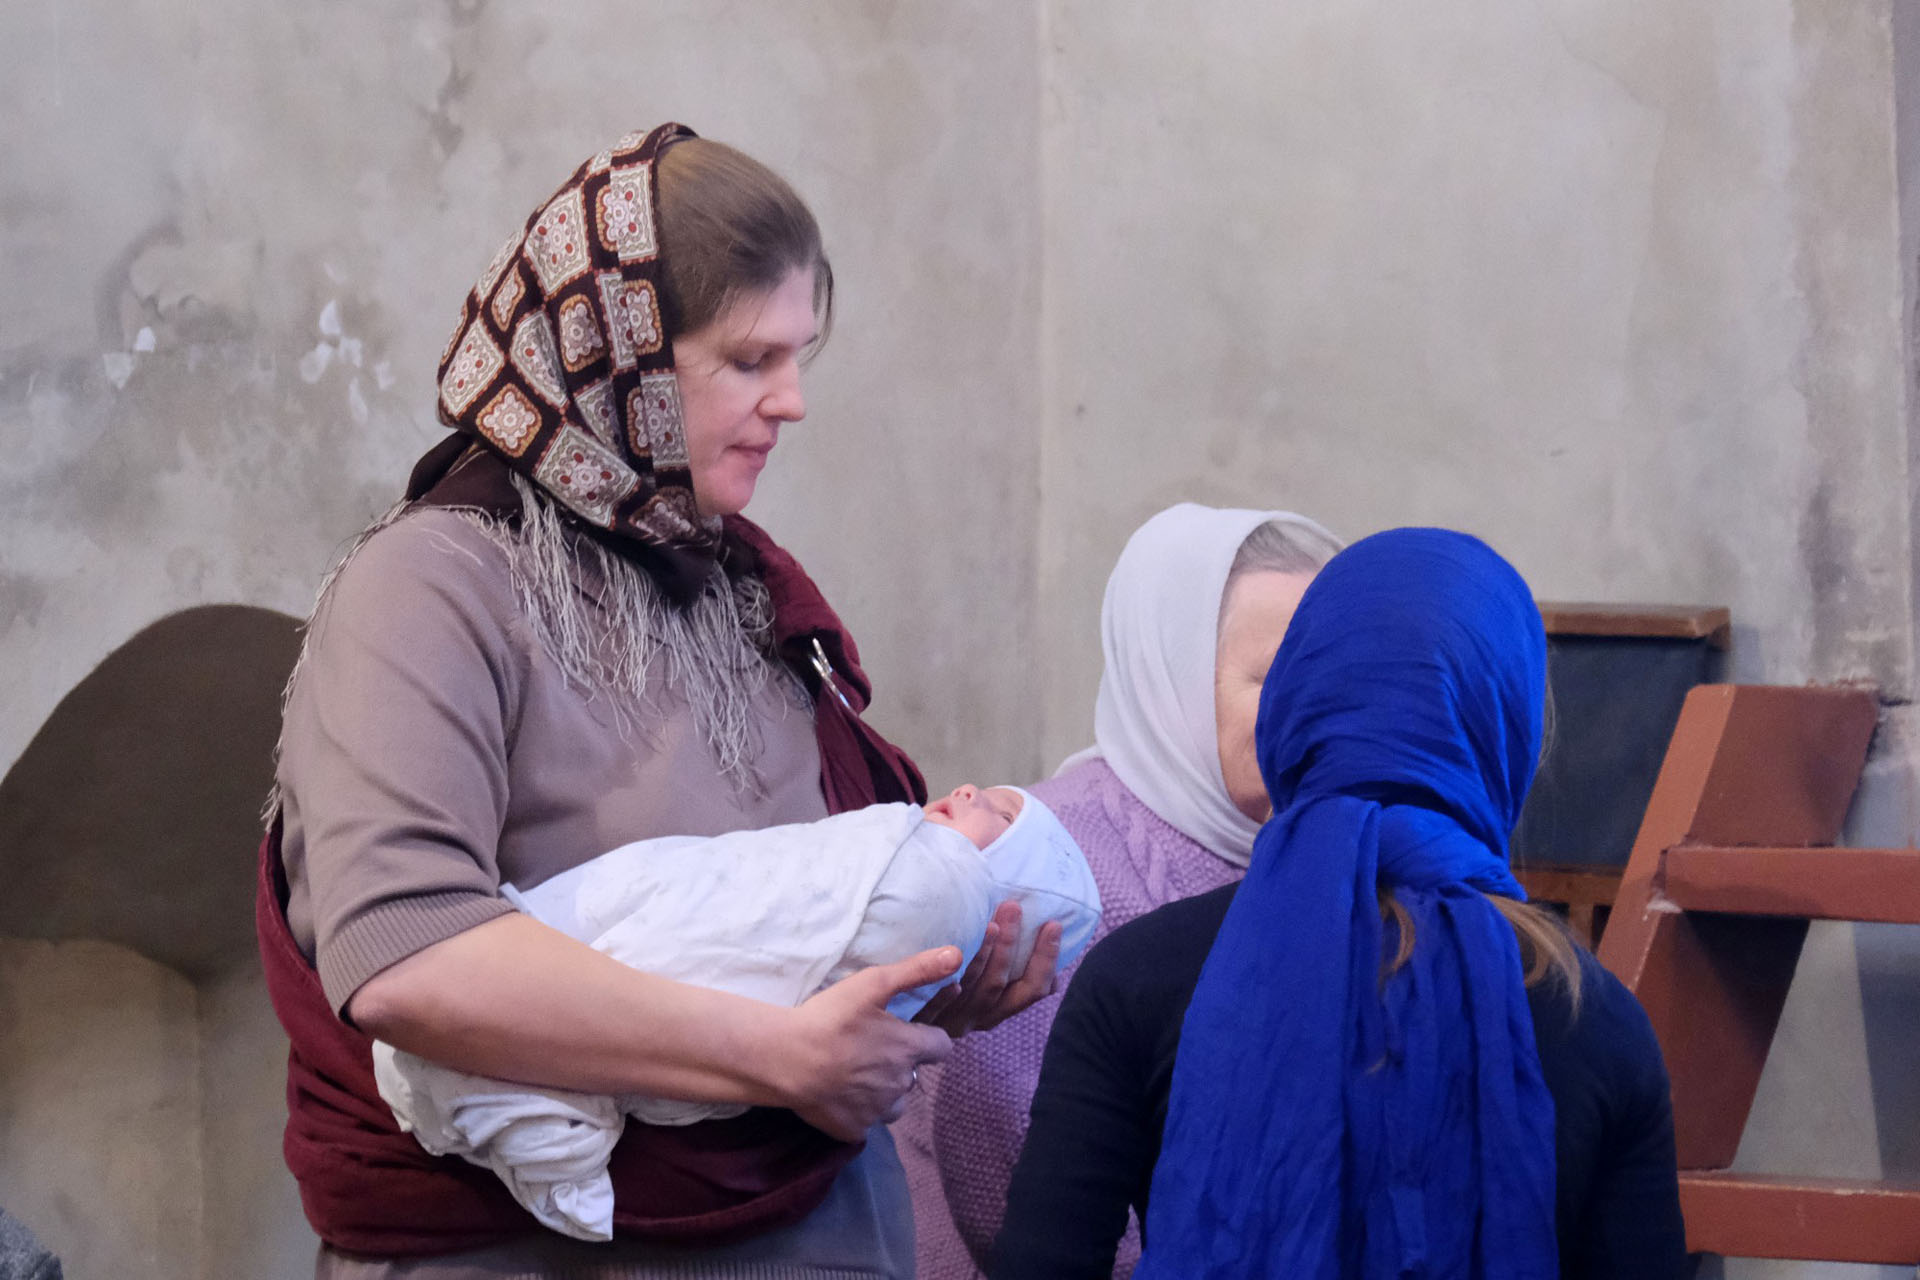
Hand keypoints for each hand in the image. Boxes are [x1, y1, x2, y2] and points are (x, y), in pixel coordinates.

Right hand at [780, 946, 960, 1140]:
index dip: (928, 1038)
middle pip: (913, 1075)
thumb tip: (956, 955)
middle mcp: (901, 1084)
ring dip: (882, 1091)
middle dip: (899, 1064)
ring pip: (893, 1103)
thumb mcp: (873, 983)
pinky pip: (865, 1122)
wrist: (785, 1059)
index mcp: (909, 1049)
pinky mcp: (854, 1130)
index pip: (942, 1047)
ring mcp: (878, 1111)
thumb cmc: (830, 1018)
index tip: (907, 1032)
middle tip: (869, 1048)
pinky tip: (837, 1093)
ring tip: (855, 1073)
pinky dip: (856, 1110)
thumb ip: (917, 970)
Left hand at [915, 901, 1062, 1036]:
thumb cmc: (938, 981)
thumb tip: (1028, 915)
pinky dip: (946, 990)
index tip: (1052, 925)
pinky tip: (952, 963)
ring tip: (990, 922)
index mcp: (995, 1007)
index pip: (1031, 990)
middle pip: (1003, 986)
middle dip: (1013, 947)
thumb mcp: (976, 972)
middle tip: (1014, 907)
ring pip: (975, 992)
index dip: (1046, 960)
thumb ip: (1001, 951)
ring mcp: (949, 1022)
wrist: (888, 1021)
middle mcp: (976, 1017)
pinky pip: (934, 1007)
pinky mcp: (918, 1024)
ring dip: (986, 957)